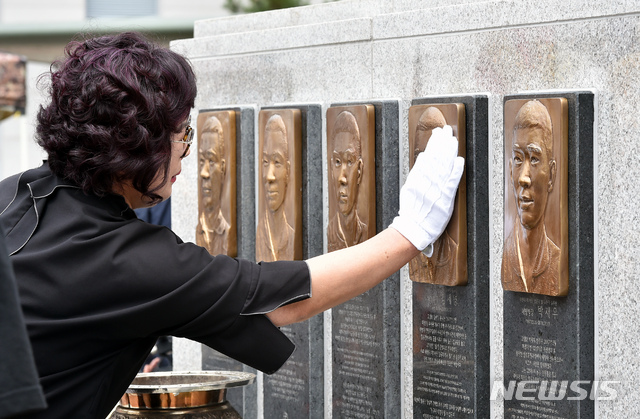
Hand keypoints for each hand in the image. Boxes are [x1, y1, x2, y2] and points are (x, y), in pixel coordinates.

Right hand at [390, 125, 464, 252]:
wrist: (413, 229)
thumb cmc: (411, 212)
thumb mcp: (408, 190)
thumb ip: (416, 174)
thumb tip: (422, 158)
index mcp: (416, 179)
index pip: (427, 157)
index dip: (434, 144)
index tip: (438, 133)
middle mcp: (426, 182)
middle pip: (435, 158)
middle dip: (442, 142)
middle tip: (448, 130)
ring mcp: (435, 190)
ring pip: (443, 167)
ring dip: (449, 152)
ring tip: (453, 140)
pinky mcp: (444, 199)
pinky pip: (451, 183)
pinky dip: (456, 171)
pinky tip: (459, 160)